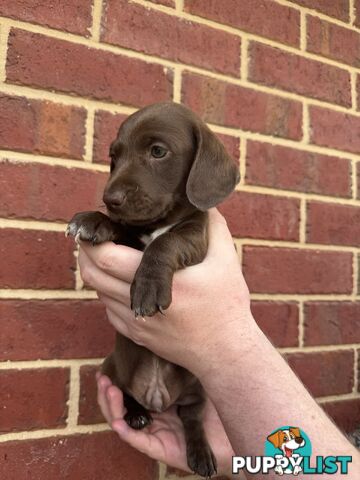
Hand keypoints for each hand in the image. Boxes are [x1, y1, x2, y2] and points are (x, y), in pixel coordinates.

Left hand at [78, 209, 253, 376]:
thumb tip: (204, 204)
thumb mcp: (226, 262)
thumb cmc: (227, 306)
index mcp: (162, 281)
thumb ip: (214, 229)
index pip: (109, 259)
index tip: (99, 225)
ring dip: (96, 271)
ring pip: (98, 293)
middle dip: (87, 252)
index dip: (94, 240)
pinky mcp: (136, 336)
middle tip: (95, 236)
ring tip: (105, 254)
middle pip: (93, 275)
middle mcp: (141, 305)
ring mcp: (136, 324)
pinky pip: (108, 310)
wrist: (225, 353)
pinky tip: (119, 281)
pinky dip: (106, 292)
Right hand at [97, 374, 234, 476]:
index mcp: (156, 402)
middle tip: (102, 377)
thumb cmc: (214, 409)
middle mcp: (150, 416)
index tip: (107, 365)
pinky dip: (125, 430)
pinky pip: (136, 439)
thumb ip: (180, 368)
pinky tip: (118, 420)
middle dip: (107, 391)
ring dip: (111, 407)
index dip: (116, 380)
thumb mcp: (194, 382)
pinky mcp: (157, 448)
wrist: (230, 438)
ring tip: (108, 389)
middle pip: (120, 405)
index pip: (129, 391)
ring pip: (122, 421)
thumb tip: (167, 340)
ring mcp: (152, 432)